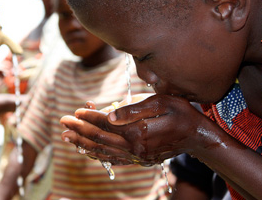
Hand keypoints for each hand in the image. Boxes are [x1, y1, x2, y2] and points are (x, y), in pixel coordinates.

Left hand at [61, 95, 207, 165]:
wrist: (198, 138)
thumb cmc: (182, 114)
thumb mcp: (161, 102)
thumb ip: (134, 108)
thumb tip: (110, 113)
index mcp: (138, 130)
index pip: (105, 123)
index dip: (89, 116)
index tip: (76, 110)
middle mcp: (134, 147)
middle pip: (100, 138)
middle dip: (79, 129)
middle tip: (63, 122)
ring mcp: (137, 156)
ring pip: (103, 151)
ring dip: (83, 143)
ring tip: (67, 136)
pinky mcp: (140, 160)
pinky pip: (113, 159)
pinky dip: (97, 155)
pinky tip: (87, 150)